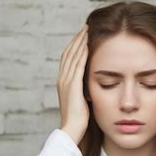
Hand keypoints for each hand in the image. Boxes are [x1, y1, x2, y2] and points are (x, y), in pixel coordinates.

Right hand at [57, 24, 88, 144]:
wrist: (72, 129)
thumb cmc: (79, 119)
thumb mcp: (82, 99)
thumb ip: (84, 89)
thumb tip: (92, 84)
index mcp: (63, 82)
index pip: (68, 58)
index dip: (75, 46)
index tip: (84, 36)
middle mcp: (62, 79)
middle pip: (69, 53)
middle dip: (77, 39)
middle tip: (86, 27)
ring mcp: (66, 82)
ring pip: (72, 56)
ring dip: (80, 42)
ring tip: (88, 30)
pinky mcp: (72, 85)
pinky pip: (77, 65)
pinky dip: (82, 53)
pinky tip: (88, 44)